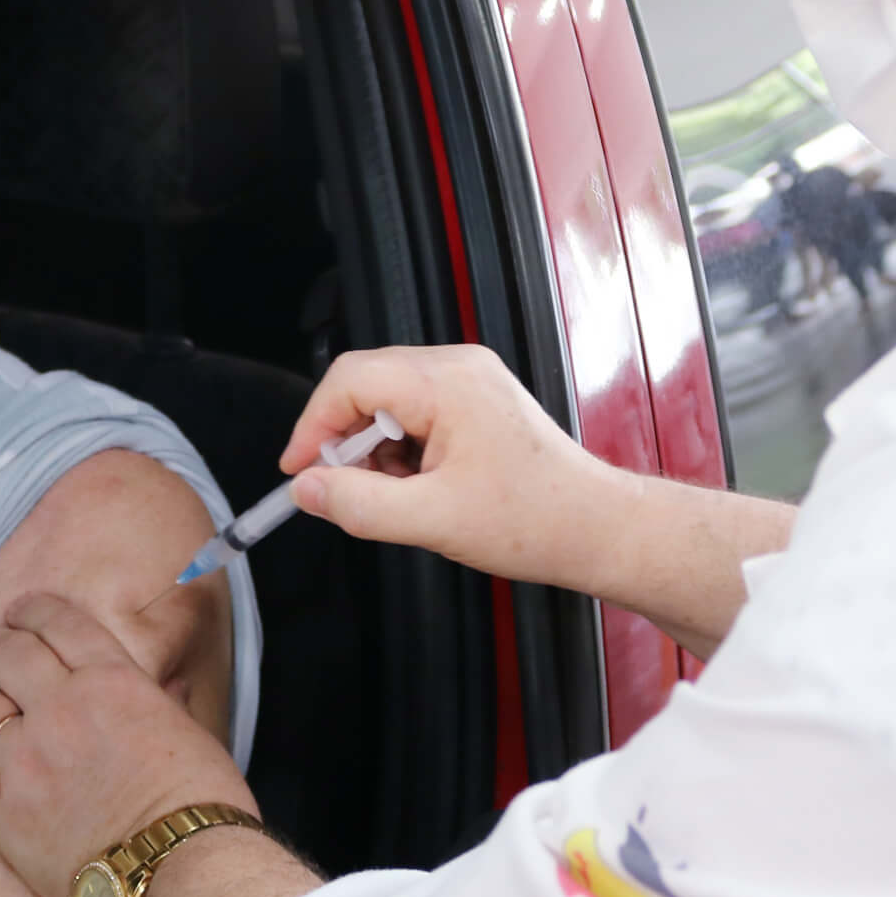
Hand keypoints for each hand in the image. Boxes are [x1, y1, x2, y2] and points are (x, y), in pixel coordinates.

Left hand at [0, 593, 256, 896]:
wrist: (180, 874)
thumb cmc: (204, 807)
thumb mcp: (192, 734)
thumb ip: (165, 705)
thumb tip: (171, 687)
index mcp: (111, 680)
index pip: (58, 623)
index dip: (32, 610)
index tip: (19, 612)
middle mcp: (59, 707)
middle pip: (5, 653)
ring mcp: (24, 760)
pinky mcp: (0, 814)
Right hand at [279, 346, 634, 596]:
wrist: (596, 528)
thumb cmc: (535, 520)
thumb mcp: (432, 521)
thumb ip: (359, 504)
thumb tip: (307, 489)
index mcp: (448, 383)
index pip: (351, 379)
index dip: (314, 425)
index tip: (299, 470)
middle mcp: (460, 368)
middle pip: (367, 383)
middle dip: (344, 439)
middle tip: (341, 489)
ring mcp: (472, 380)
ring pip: (389, 399)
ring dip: (374, 448)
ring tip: (396, 497)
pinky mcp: (478, 401)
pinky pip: (416, 410)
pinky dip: (401, 449)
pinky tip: (418, 488)